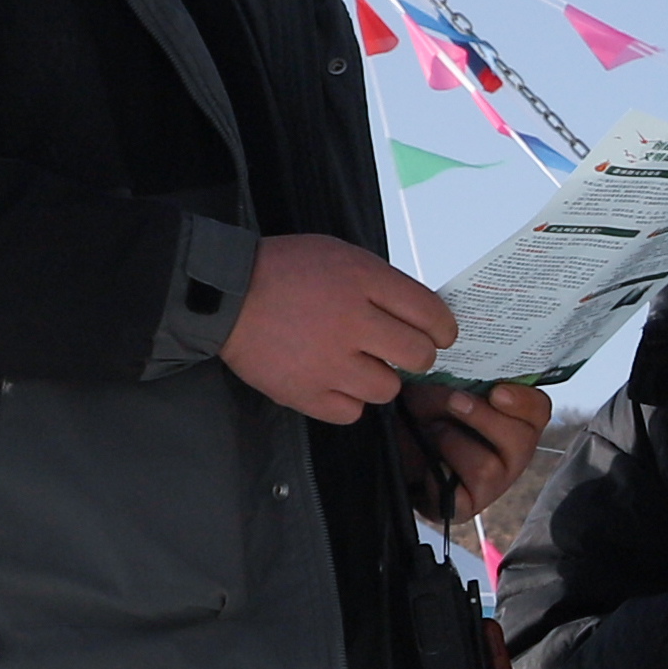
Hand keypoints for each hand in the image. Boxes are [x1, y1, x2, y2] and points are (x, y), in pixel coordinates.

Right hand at [221, 233, 451, 424]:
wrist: (224, 295)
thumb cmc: (285, 270)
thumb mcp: (340, 256)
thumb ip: (380, 283)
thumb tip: (419, 315)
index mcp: (363, 282)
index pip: (430, 313)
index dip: (444, 329)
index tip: (441, 336)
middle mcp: (352, 324)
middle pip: (417, 356)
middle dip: (416, 355)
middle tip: (400, 352)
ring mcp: (329, 363)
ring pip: (387, 389)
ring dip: (379, 378)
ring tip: (357, 364)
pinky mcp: (305, 394)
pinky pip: (352, 412)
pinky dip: (348, 401)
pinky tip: (335, 382)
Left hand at [411, 380, 551, 517]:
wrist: (387, 446)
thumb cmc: (417, 413)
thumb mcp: (434, 385)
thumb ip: (458, 380)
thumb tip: (461, 386)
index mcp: (512, 418)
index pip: (538, 411)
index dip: (523, 402)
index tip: (497, 391)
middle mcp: (510, 454)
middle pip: (523, 442)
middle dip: (484, 418)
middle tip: (454, 401)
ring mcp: (491, 485)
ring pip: (488, 469)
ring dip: (453, 443)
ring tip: (432, 433)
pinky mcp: (465, 508)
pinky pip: (460, 496)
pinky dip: (437, 476)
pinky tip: (427, 465)